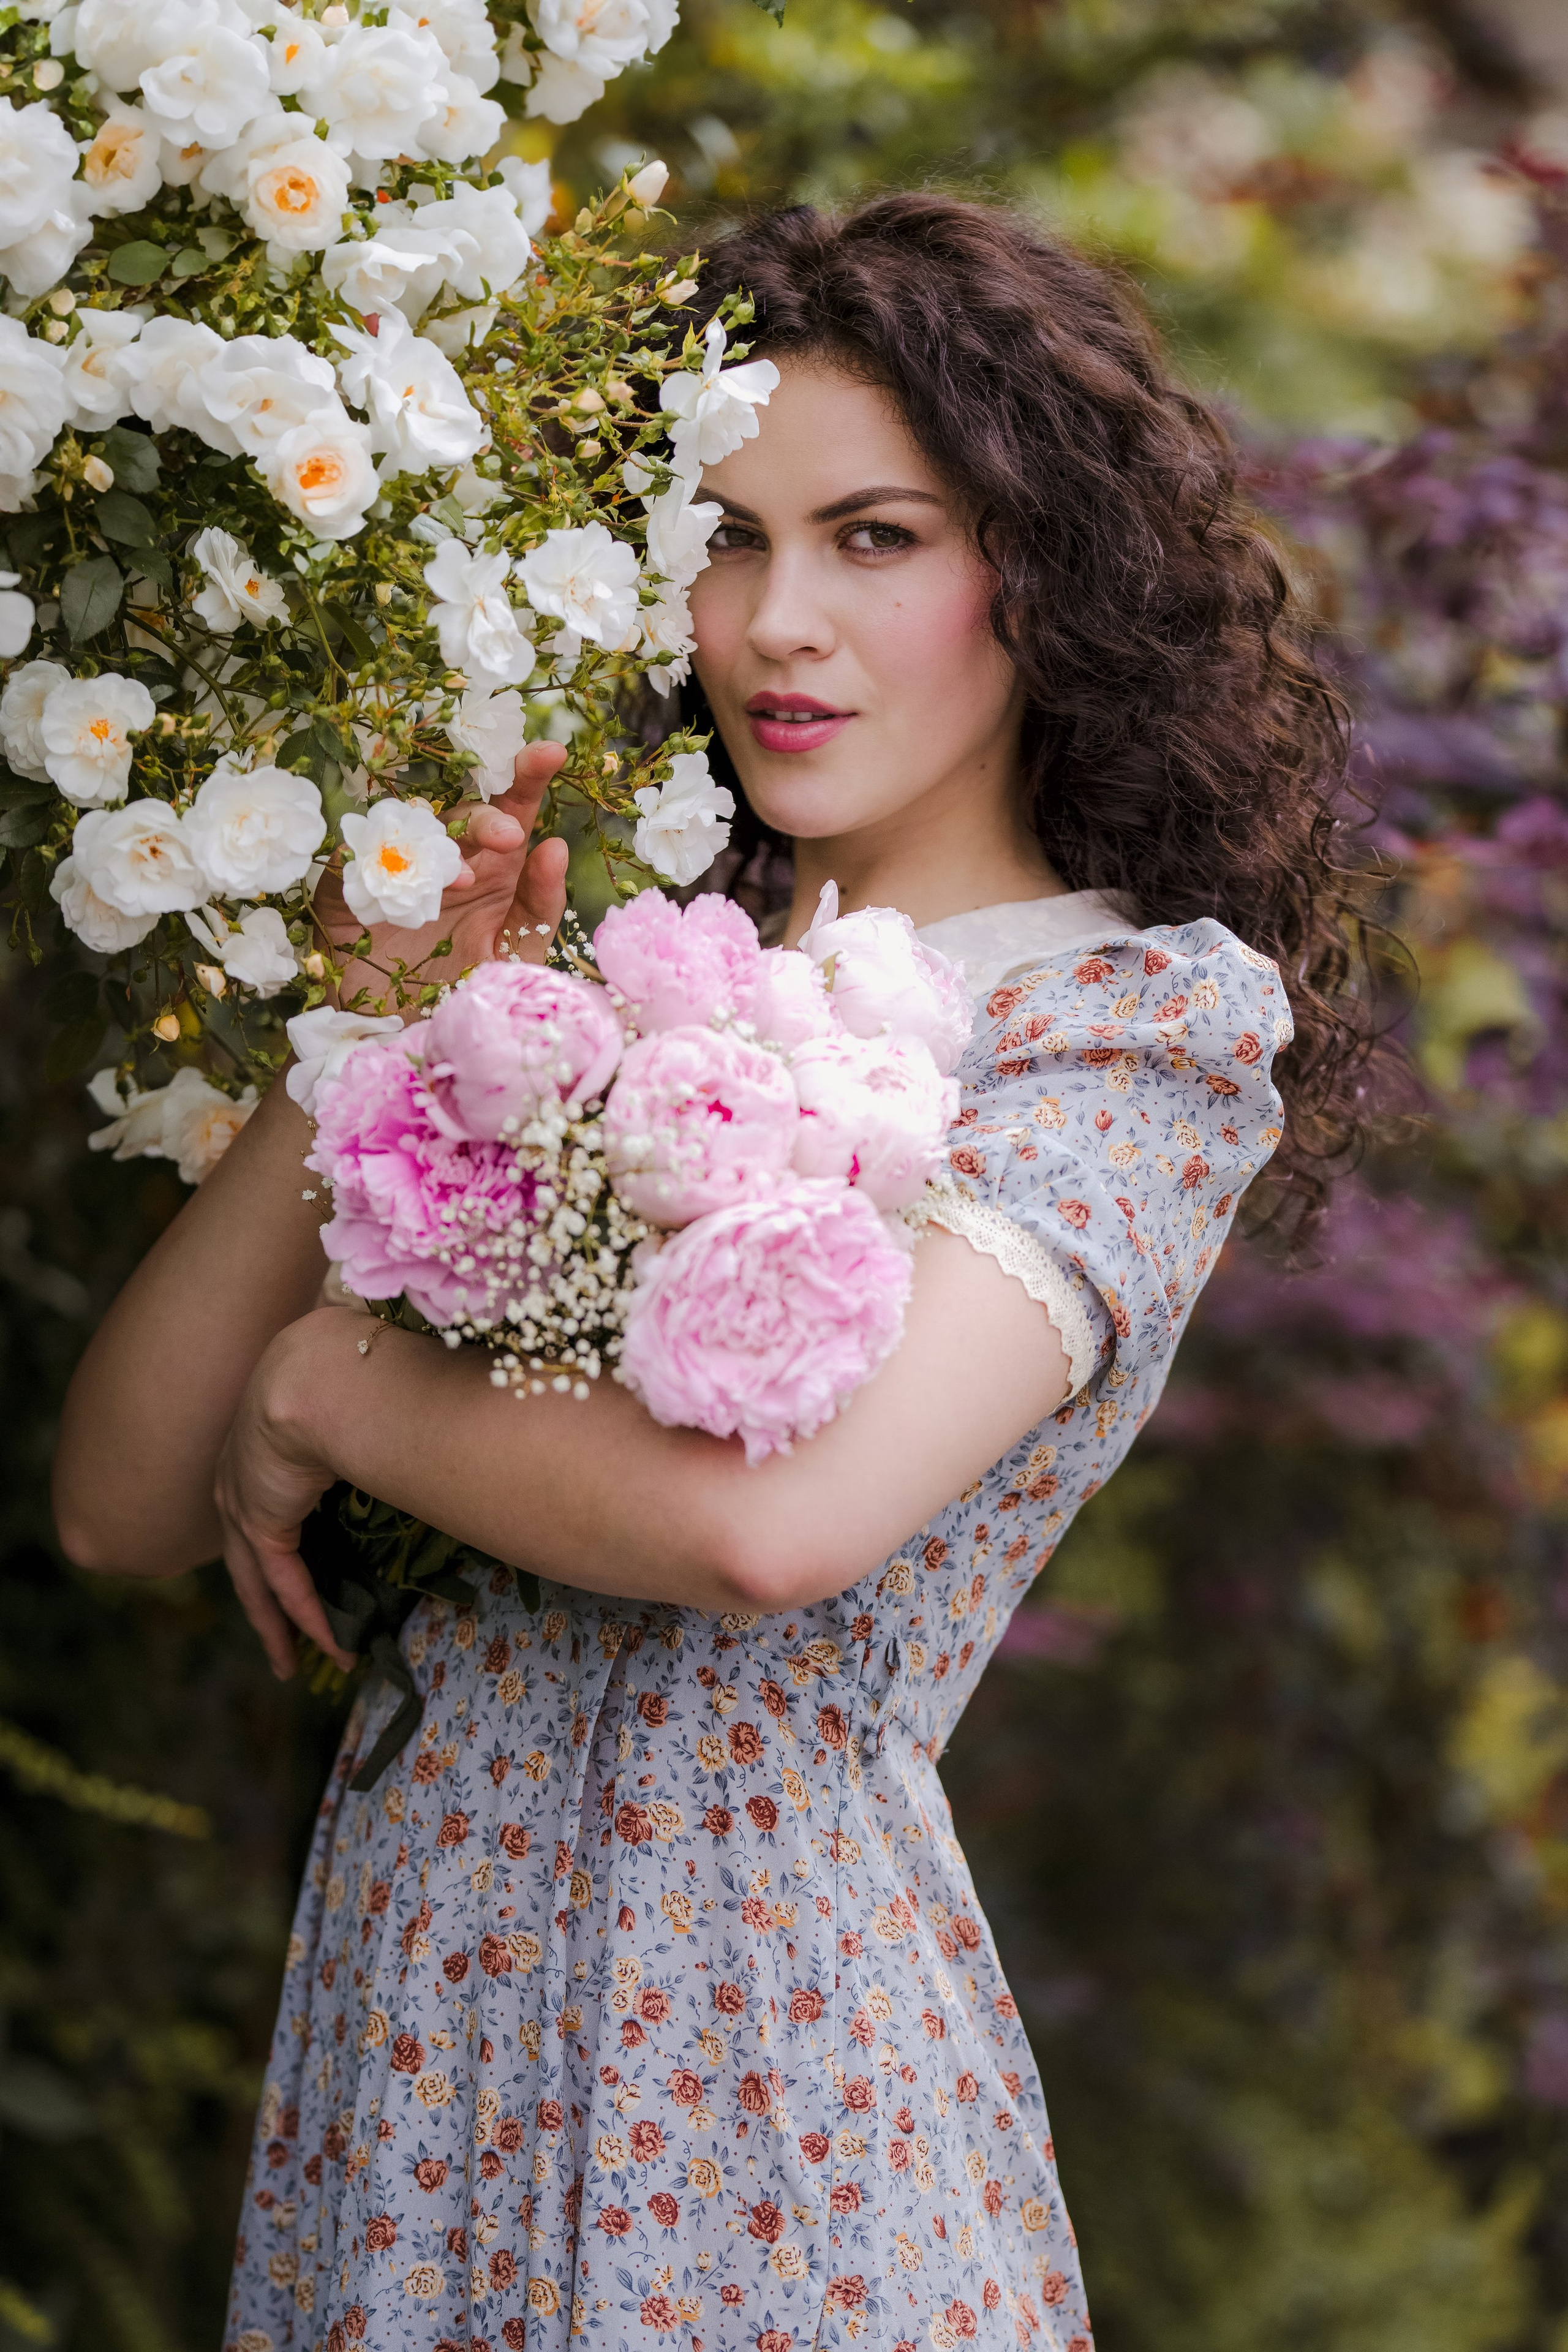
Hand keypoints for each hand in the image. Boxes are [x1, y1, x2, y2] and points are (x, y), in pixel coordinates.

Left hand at [213, 1311, 358, 1679]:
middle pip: (250, 1553)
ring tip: (293, 1664)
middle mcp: (242, 1469)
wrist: (323, 1370)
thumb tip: (432, 1414)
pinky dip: (306, 1615)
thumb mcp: (364, 1396)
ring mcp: (242, 1496)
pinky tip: (327, 1644)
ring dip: (279, 1625)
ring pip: (256, 1578)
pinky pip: (282, 1581)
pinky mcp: (258, 1519)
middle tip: (284, 1645)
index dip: (284, 1543)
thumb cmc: (352, 1366)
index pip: (267, 1503)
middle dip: (267, 1604)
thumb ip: (384, 1416)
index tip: (301, 1573)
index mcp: (263, 1436)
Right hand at [312, 740, 571, 1009]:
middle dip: (491, 817)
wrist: (393, 1036)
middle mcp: (450, 860)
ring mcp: (402, 866)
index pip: (515, 813)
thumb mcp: (512, 957)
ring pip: (420, 828)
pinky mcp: (355, 880)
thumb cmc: (456, 995)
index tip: (551, 752)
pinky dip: (387, 856)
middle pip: (470, 814)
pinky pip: (367, 851)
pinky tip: (407, 879)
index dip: (529, 777)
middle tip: (509, 837)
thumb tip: (556, 846)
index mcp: (494, 872)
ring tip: (463, 883)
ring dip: (443, 845)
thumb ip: (539, 908)